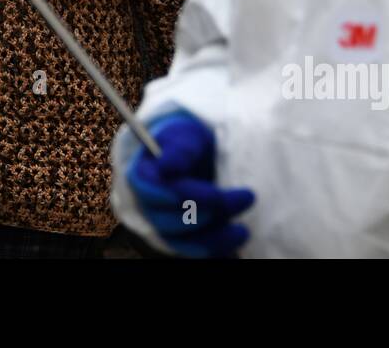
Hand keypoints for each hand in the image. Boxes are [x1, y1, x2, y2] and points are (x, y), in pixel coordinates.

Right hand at [127, 110, 255, 257]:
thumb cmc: (187, 143)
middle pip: (169, 220)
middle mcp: (147, 206)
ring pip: (182, 243)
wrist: (193, 156)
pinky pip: (194, 252)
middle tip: (246, 197)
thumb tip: (166, 166)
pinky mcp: (180, 241)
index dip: (182, 196)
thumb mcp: (185, 136)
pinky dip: (215, 250)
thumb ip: (179, 150)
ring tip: (243, 230)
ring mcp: (162, 226)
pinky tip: (236, 239)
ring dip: (214, 239)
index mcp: (142, 176)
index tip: (215, 195)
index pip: (154, 191)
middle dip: (210, 212)